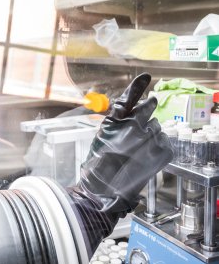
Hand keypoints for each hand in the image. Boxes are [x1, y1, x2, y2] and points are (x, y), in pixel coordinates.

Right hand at [78, 73, 172, 215]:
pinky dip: (158, 146)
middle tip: (138, 129)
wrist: (104, 186)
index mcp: (117, 120)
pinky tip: (146, 156)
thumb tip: (134, 104)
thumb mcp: (103, 132)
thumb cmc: (99, 160)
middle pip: (148, 110)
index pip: (130, 97)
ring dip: (151, 134)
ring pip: (158, 127)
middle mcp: (134, 126)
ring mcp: (150, 139)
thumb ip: (118, 116)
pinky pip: (165, 141)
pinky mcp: (162, 152)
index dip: (138, 86)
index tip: (146, 76)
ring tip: (138, 149)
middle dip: (146, 116)